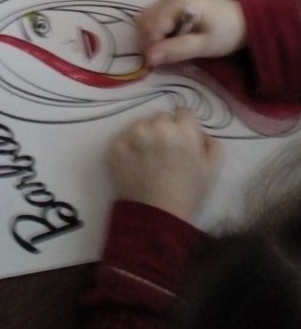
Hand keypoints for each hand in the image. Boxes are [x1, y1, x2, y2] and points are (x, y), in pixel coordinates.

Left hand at [107, 109, 222, 220]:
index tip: (182, 139)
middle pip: (162, 118)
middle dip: (166, 130)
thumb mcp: (211, 170)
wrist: (156, 216)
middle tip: (166, 152)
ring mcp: (133, 135)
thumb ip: (212, 144)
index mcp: (183, 131)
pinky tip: (136, 162)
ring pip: (142, 124)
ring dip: (146, 135)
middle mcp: (156, 127)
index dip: (185, 126)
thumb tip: (201, 132)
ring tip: (149, 158)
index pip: (184, 112)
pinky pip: (125, 137)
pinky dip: (129, 146)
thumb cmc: (187, 194)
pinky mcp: (116, 145)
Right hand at [136, 0, 246, 67]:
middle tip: (166, 57)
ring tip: (171, 47)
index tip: (158, 64)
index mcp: (177, 2)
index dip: (151, 47)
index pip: (150, 27)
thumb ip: (175, 50)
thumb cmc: (226, 34)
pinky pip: (154, 17)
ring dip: (153, 37)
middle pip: (145, 22)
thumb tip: (149, 58)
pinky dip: (158, 31)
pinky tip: (173, 38)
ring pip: (147, 20)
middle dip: (150, 42)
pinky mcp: (172, 1)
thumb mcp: (203, 46)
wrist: (244, 21)